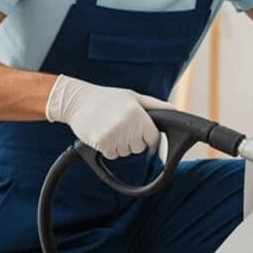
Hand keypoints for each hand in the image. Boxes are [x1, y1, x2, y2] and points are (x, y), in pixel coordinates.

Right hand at [45, 74, 172, 159]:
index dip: (146, 135)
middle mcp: (127, 124)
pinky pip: (112, 155)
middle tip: (121, 125)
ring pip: (126, 153)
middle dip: (133, 140)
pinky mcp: (101, 143)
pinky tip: (102, 133)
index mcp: (138, 113)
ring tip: (110, 127)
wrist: (77, 101)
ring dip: (120, 145)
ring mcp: (114, 134)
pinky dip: (108, 149)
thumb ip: (156, 105)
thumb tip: (176, 111)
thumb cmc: (108, 98)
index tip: (137, 128)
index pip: (152, 138)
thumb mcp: (134, 97)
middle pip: (140, 148)